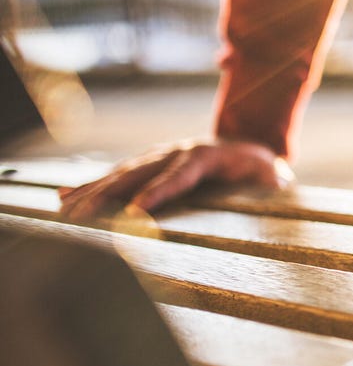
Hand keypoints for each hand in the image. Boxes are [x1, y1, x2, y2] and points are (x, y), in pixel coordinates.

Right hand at [58, 139, 291, 219]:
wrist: (250, 148)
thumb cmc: (262, 171)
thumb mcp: (272, 176)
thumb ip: (272, 184)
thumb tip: (277, 188)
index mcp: (208, 156)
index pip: (181, 174)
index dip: (159, 190)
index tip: (137, 211)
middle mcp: (177, 152)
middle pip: (139, 173)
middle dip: (108, 195)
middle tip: (81, 217)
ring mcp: (159, 157)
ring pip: (120, 174)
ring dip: (91, 192)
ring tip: (64, 211)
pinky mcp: (148, 165)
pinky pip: (115, 177)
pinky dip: (89, 186)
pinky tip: (62, 197)